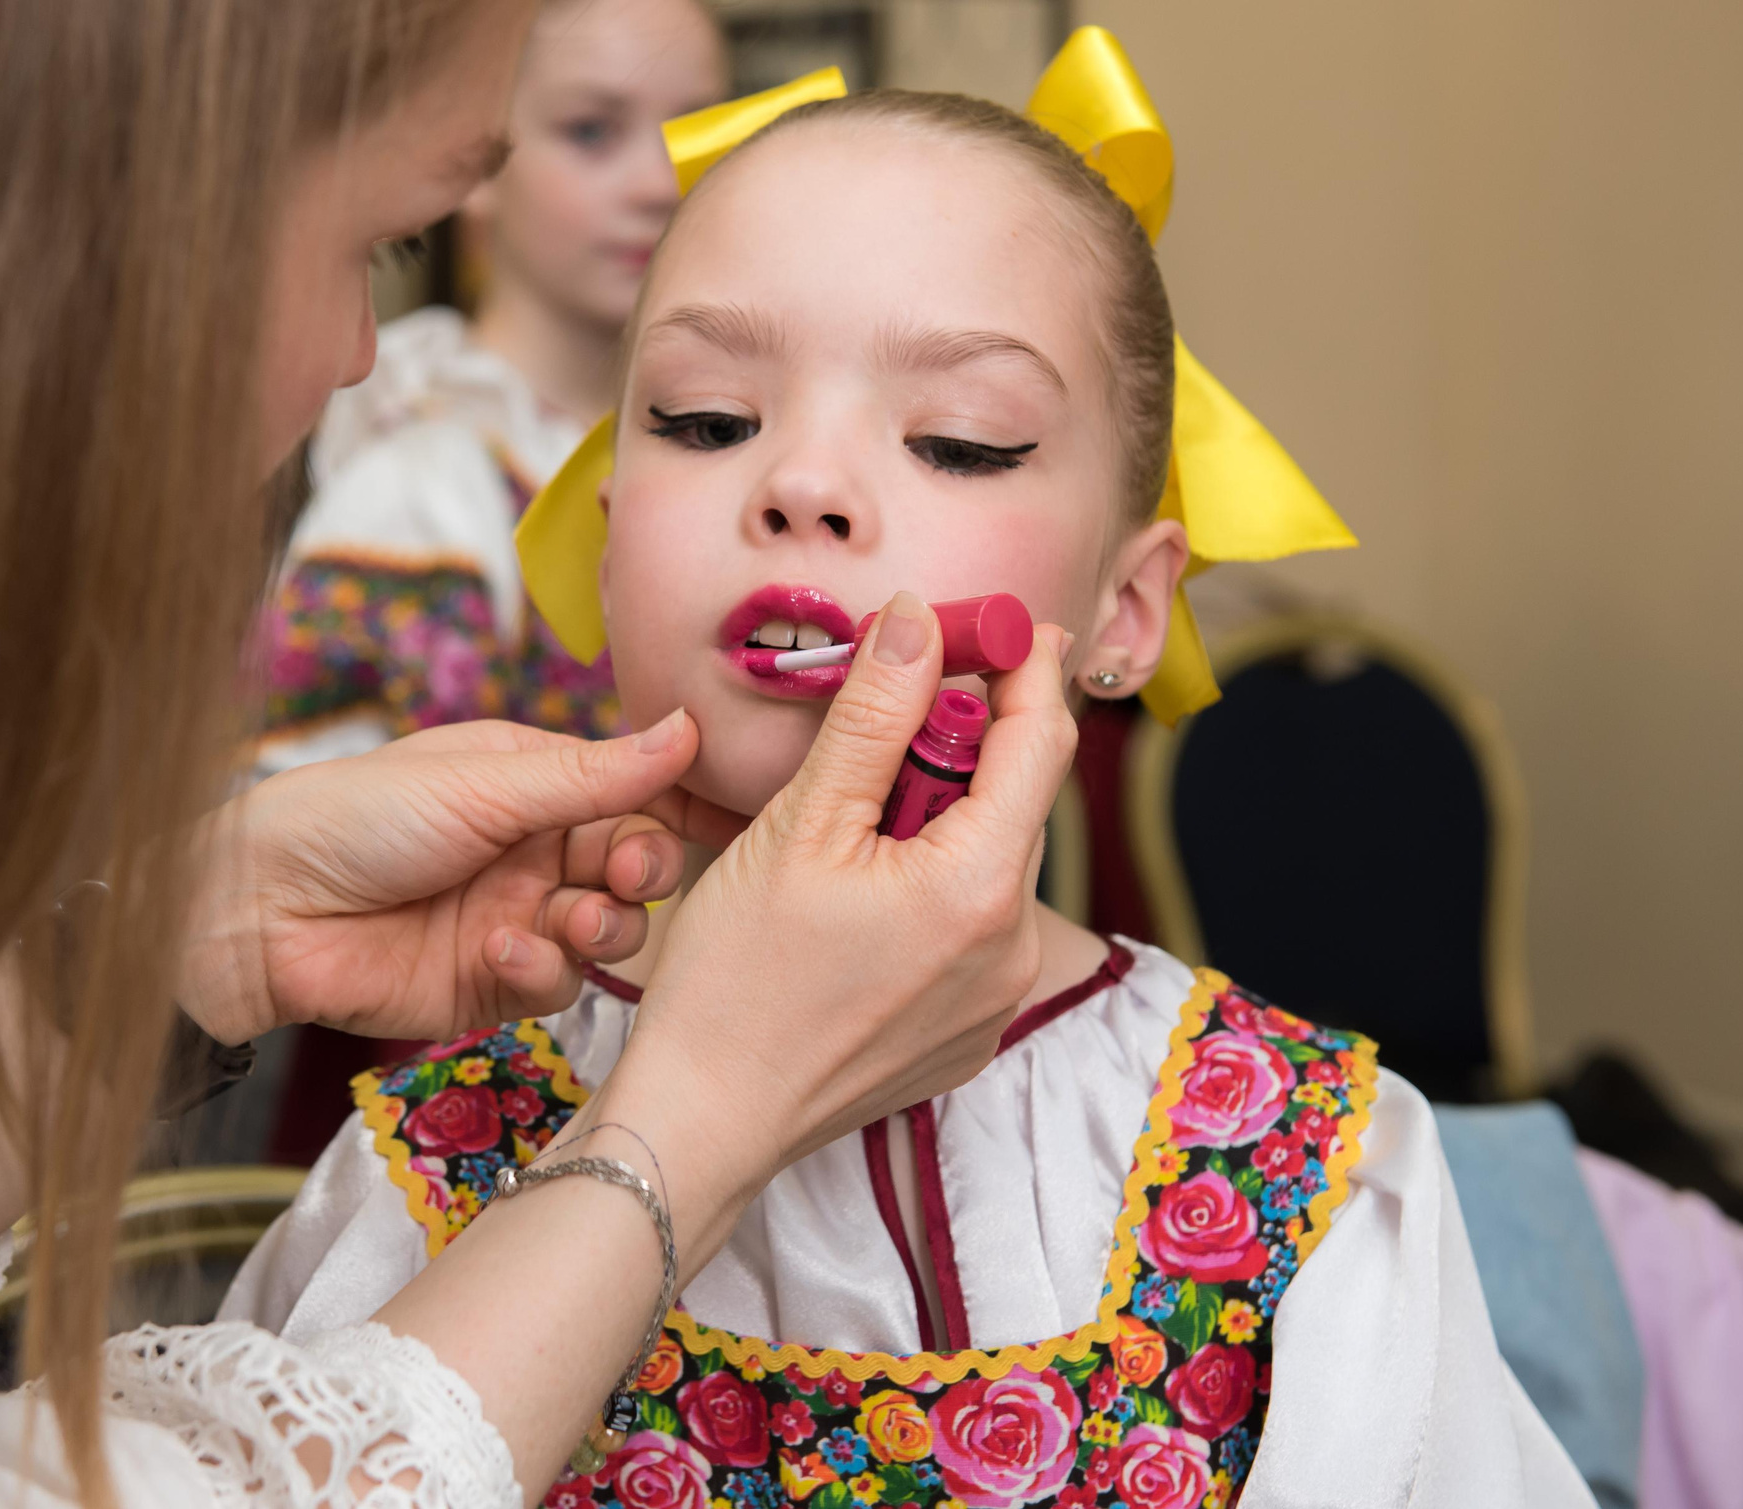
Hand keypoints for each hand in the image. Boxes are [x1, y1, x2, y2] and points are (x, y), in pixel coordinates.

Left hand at [181, 715, 743, 1044]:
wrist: (261, 911)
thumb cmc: (357, 817)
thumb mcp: (485, 782)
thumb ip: (593, 774)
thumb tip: (689, 728)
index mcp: (534, 781)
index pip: (635, 792)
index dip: (678, 809)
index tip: (718, 822)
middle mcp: (535, 849)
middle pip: (636, 867)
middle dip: (644, 872)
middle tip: (628, 875)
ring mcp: (517, 919)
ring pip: (609, 932)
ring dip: (602, 927)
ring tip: (565, 920)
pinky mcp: (491, 987)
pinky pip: (557, 987)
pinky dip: (542, 972)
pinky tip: (500, 953)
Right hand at [593, 594, 1076, 1258]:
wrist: (703, 1120)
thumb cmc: (734, 978)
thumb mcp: (799, 824)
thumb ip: (872, 716)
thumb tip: (917, 624)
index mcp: (980, 888)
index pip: (1039, 742)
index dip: (1021, 666)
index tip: (993, 622)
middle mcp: (1013, 950)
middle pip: (1014, 803)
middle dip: (967, 742)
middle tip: (899, 700)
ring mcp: (994, 1001)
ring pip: (990, 866)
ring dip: (943, 816)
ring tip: (856, 809)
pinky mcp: (966, 1034)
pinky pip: (971, 929)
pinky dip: (933, 885)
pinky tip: (857, 890)